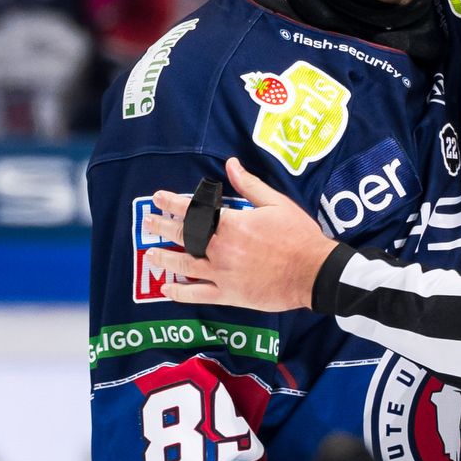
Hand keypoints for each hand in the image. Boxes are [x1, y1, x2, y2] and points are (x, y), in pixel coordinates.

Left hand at [143, 156, 333, 313]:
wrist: (314, 273)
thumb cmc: (298, 236)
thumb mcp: (276, 203)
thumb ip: (249, 185)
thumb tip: (231, 164)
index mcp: (231, 223)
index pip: (193, 209)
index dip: (171, 203)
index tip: (157, 198)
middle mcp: (221, 247)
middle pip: (183, 235)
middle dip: (161, 227)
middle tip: (147, 222)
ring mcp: (223, 273)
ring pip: (184, 265)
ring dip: (164, 258)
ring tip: (149, 254)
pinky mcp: (230, 294)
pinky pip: (199, 295)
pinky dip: (180, 293)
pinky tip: (166, 289)